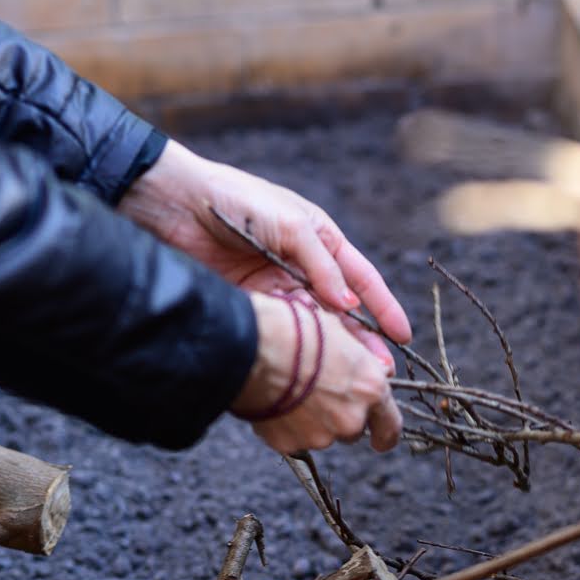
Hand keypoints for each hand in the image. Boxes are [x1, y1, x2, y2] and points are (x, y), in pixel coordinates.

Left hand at [118, 141, 411, 363]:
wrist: (176, 205)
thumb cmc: (238, 200)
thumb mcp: (291, 225)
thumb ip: (321, 266)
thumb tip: (349, 307)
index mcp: (321, 241)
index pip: (362, 279)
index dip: (384, 308)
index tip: (402, 338)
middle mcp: (303, 267)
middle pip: (342, 311)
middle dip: (363, 341)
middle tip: (379, 374)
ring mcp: (277, 289)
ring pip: (315, 327)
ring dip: (334, 353)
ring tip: (351, 378)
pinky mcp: (251, 305)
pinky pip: (283, 331)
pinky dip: (298, 350)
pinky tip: (311, 370)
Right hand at [234, 293, 401, 453]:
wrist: (253, 347)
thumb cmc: (296, 330)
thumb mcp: (340, 334)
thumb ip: (361, 362)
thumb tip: (370, 371)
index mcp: (370, 389)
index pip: (390, 427)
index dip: (385, 434)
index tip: (381, 439)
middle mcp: (351, 419)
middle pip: (352, 430)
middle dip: (340, 417)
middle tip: (318, 393)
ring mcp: (320, 436)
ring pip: (322, 435)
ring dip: (312, 420)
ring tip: (291, 391)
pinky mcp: (290, 445)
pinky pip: (293, 438)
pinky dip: (287, 425)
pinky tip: (276, 400)